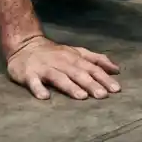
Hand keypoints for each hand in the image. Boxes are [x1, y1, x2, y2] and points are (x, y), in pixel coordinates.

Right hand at [6, 36, 120, 99]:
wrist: (25, 45)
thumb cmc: (55, 53)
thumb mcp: (77, 52)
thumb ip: (96, 60)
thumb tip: (116, 69)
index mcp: (74, 58)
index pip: (92, 68)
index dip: (104, 78)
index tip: (116, 89)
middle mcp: (61, 62)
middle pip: (78, 73)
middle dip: (91, 84)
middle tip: (102, 95)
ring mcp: (45, 67)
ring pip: (59, 77)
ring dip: (70, 87)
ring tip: (82, 97)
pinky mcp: (28, 74)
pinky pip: (33, 82)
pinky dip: (38, 88)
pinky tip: (44, 97)